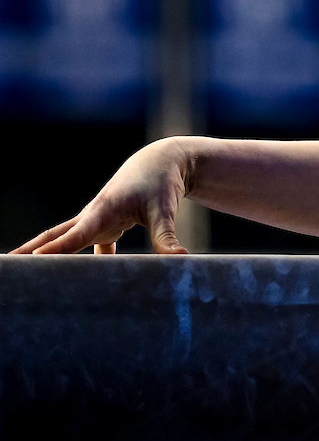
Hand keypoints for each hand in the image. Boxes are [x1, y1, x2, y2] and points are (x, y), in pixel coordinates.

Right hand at [9, 138, 190, 255]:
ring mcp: (97, 220)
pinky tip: (76, 278)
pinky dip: (77, 258)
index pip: (76, 235)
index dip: (57, 249)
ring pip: (64, 239)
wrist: (161, 161)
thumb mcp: (165, 209)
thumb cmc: (161, 183)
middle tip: (10, 267)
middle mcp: (93, 216)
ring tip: (25, 272)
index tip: (35, 259)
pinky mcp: (105, 224)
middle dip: (32, 251)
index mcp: (104, 210)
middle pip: (56, 236)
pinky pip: (86, 244)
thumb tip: (179, 260)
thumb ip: (167, 236)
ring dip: (45, 253)